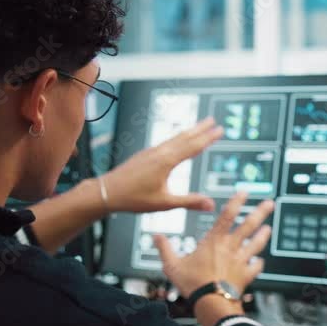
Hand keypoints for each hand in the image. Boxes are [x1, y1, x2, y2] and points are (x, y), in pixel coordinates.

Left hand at [100, 117, 221, 213]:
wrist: (106, 191)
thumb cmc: (133, 199)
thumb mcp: (164, 203)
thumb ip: (189, 202)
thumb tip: (211, 205)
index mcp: (166, 162)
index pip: (193, 147)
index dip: (208, 138)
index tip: (220, 130)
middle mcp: (159, 152)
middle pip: (184, 137)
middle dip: (200, 128)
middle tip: (214, 120)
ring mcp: (151, 152)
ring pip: (174, 138)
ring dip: (189, 131)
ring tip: (199, 126)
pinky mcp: (145, 154)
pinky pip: (165, 142)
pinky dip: (177, 137)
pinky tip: (177, 140)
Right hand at [154, 192, 273, 298]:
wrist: (212, 303)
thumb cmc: (193, 284)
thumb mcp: (172, 265)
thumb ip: (165, 249)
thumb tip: (156, 236)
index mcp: (214, 241)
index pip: (228, 215)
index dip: (236, 201)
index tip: (244, 192)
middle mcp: (231, 248)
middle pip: (249, 225)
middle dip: (260, 212)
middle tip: (269, 204)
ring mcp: (241, 261)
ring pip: (256, 244)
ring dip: (263, 236)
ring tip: (269, 229)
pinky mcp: (246, 275)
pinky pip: (256, 267)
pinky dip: (258, 264)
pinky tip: (260, 261)